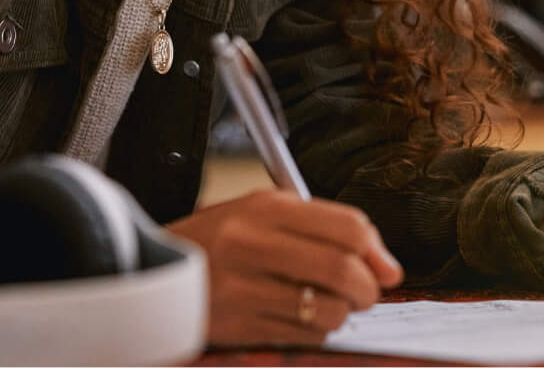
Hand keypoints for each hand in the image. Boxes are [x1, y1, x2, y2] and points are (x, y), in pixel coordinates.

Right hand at [166, 189, 402, 345]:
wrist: (153, 272)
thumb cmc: (219, 244)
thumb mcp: (264, 218)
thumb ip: (325, 232)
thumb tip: (389, 269)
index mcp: (264, 207)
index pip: (347, 226)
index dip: (376, 251)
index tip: (383, 268)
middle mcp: (252, 243)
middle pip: (341, 269)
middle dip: (367, 289)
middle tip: (364, 295)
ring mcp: (242, 286)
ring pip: (326, 309)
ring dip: (340, 314)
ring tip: (326, 307)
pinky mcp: (236, 324)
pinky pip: (302, 336)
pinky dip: (314, 332)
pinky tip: (296, 320)